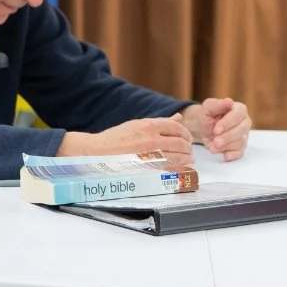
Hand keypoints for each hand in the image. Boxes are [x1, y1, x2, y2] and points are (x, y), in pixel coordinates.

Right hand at [58, 114, 195, 164]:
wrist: (97, 153)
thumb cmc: (116, 138)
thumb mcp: (137, 124)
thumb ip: (160, 122)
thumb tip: (178, 117)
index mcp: (150, 125)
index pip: (177, 127)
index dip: (185, 134)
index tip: (186, 138)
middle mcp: (152, 139)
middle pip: (181, 142)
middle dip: (188, 147)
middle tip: (188, 150)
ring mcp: (151, 155)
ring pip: (179, 156)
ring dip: (187, 158)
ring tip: (188, 159)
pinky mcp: (149, 169)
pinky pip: (171, 169)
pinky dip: (181, 169)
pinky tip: (184, 169)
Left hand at [180, 98, 251, 160]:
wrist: (203, 128)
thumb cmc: (207, 116)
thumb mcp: (208, 107)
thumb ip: (218, 104)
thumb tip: (229, 101)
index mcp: (239, 109)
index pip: (238, 115)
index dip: (227, 123)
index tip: (216, 130)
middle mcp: (245, 121)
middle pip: (241, 130)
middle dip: (227, 137)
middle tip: (214, 142)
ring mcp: (244, 135)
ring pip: (240, 142)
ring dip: (225, 146)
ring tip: (212, 147)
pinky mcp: (241, 147)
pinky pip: (240, 152)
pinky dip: (232, 155)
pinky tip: (224, 155)